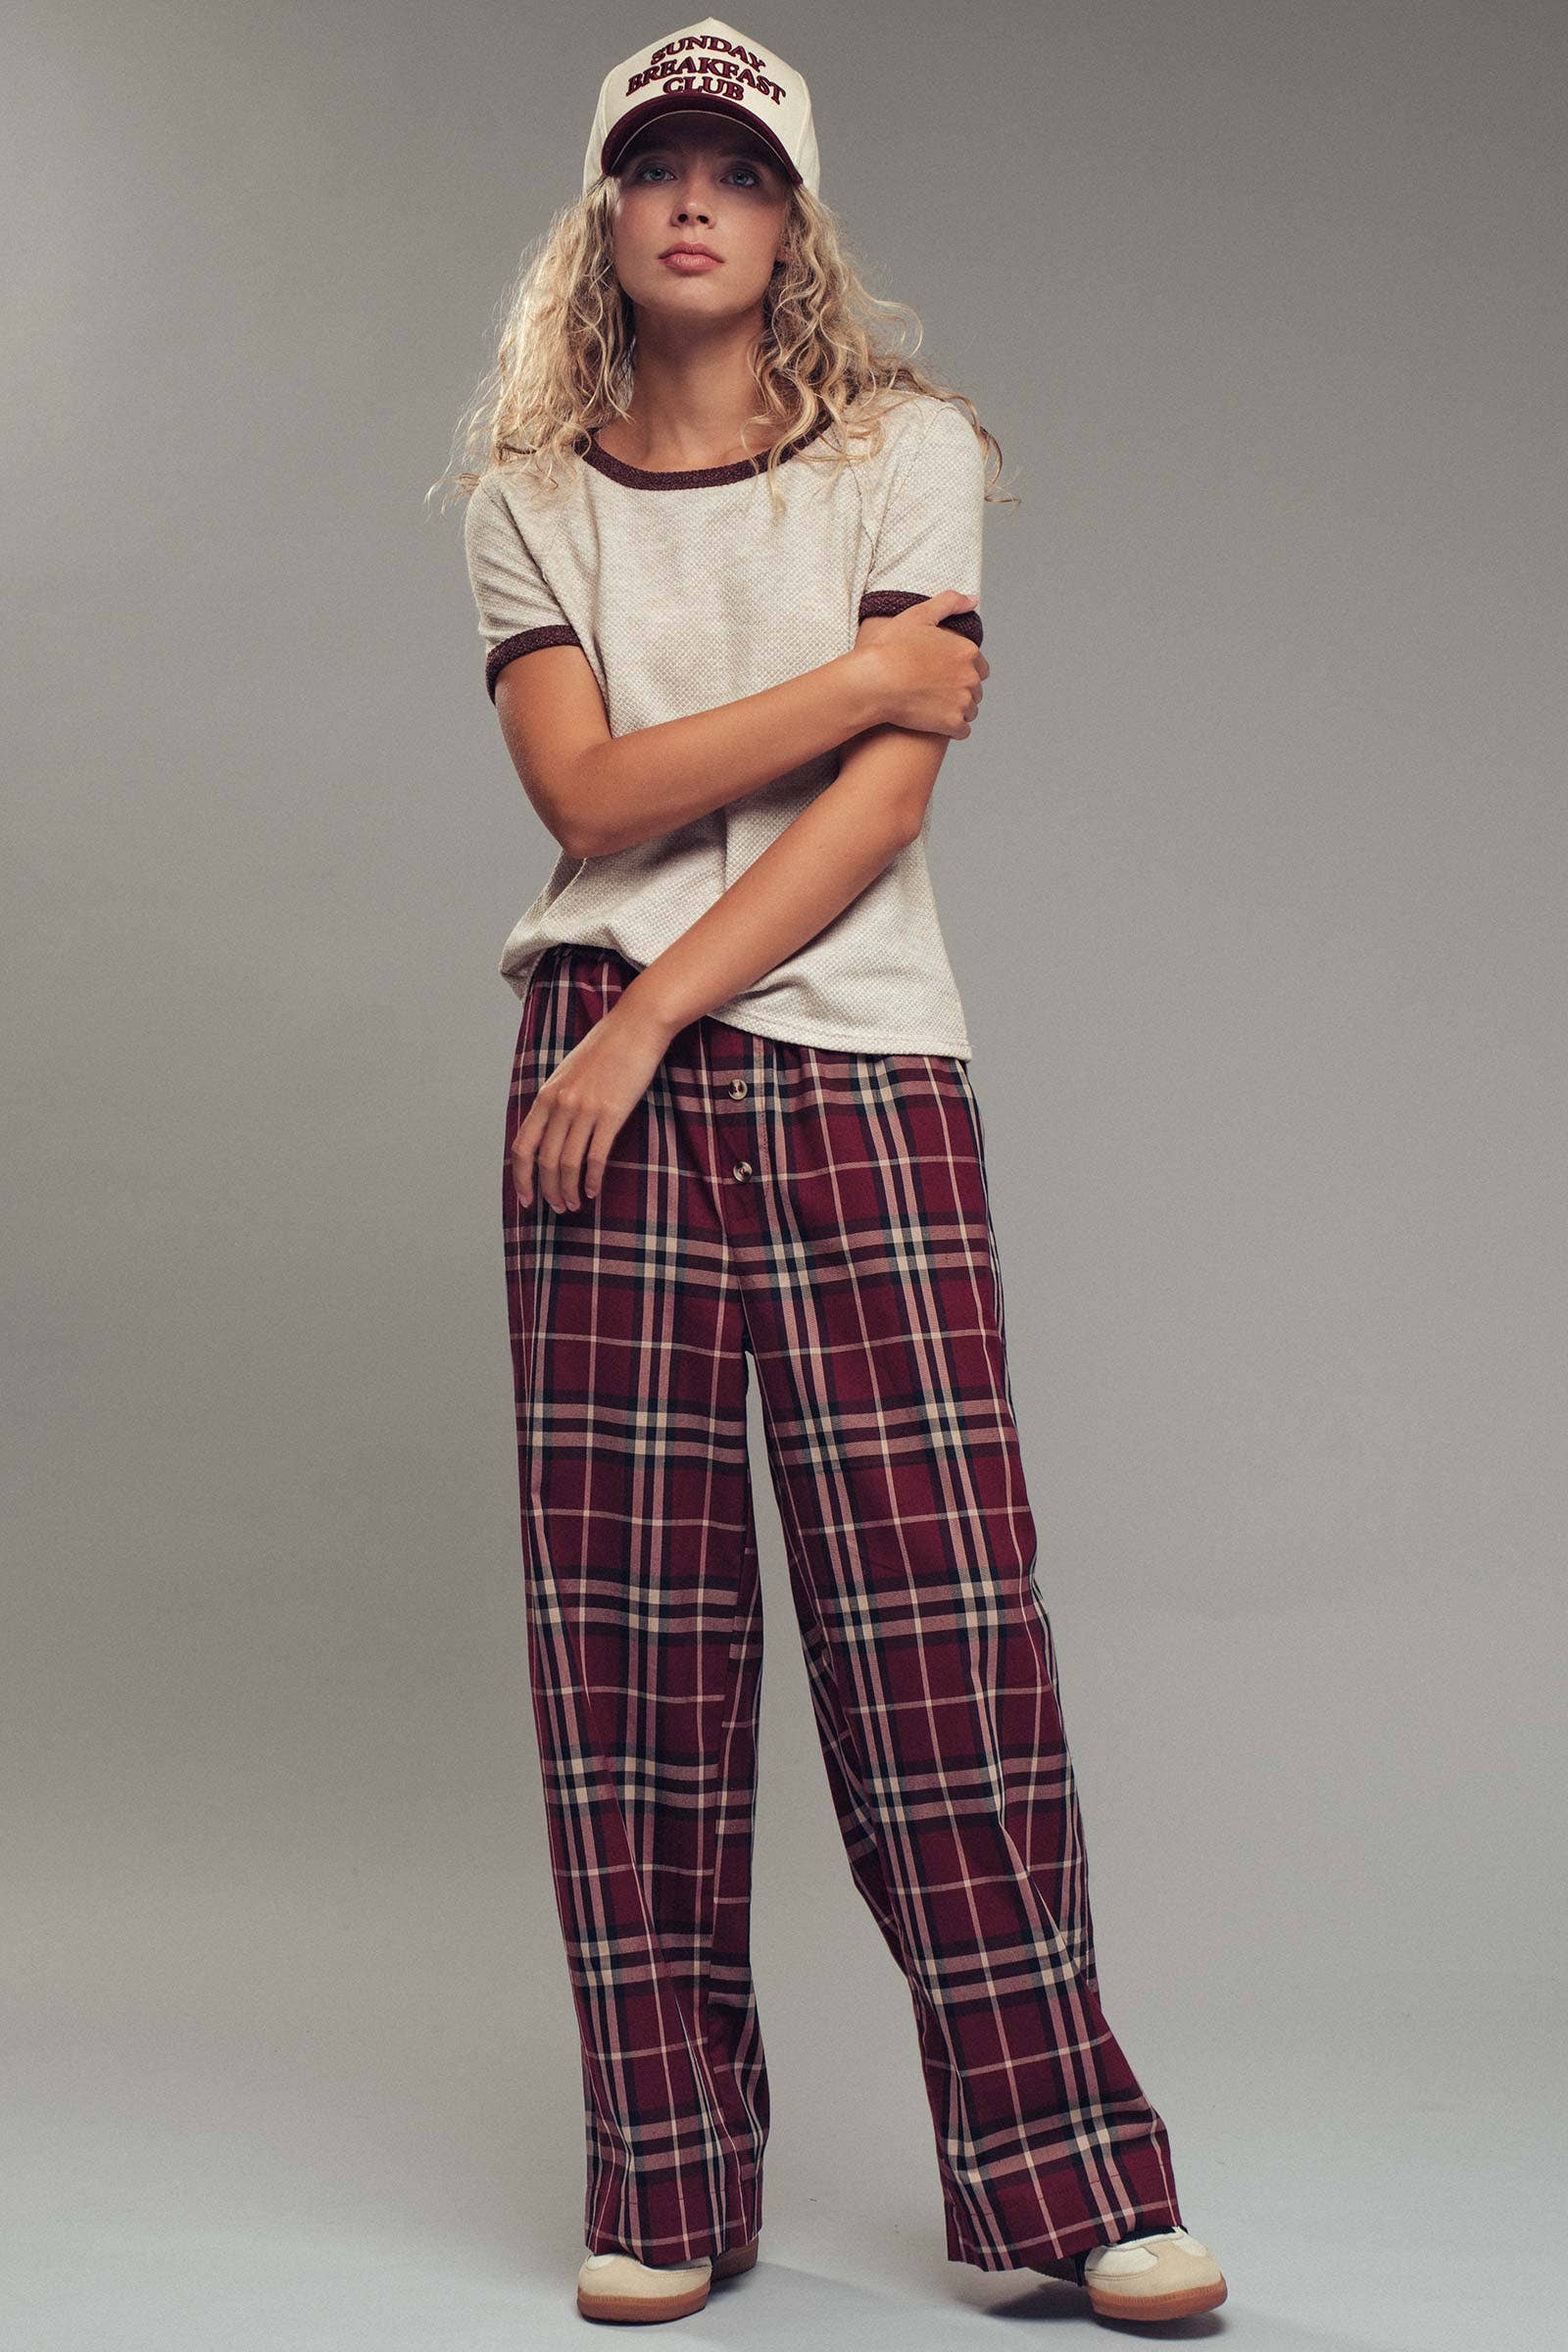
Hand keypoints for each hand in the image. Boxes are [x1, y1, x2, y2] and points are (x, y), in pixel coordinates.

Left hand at [510, 996, 672, 1212]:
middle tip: (556, 1208)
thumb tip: (551, 1131)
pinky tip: (593, 1191)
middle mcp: (560, 1103)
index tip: (526, 1198)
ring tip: (573, 1205)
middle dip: (547, 1191)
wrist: (635, 1027)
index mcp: (546, 1095)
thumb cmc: (606, 1048)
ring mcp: (585, 1109)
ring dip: (568, 1190)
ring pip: (568, 1163)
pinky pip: (595, 1156)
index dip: (521, 1177)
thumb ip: (557, 1100)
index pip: (523, 1146)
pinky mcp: (611, 1113)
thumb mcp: (569, 1072)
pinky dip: (591, 1179)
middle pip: (545, 1161)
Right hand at [854, 594, 989, 736]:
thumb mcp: (919, 615)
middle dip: (959, 691)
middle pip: (975, 690)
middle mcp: (971, 676)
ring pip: (970, 710)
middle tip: (933, 691)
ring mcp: (963, 701)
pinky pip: (962, 731)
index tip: (940, 674)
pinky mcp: (952, 724)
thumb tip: (973, 599)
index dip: (960, 670)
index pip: (979, 667)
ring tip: (931, 706)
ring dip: (956, 710)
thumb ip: (949, 603)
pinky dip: (951, 729)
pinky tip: (933, 722)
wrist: (874, 682)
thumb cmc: (891, 648)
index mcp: (967, 651)